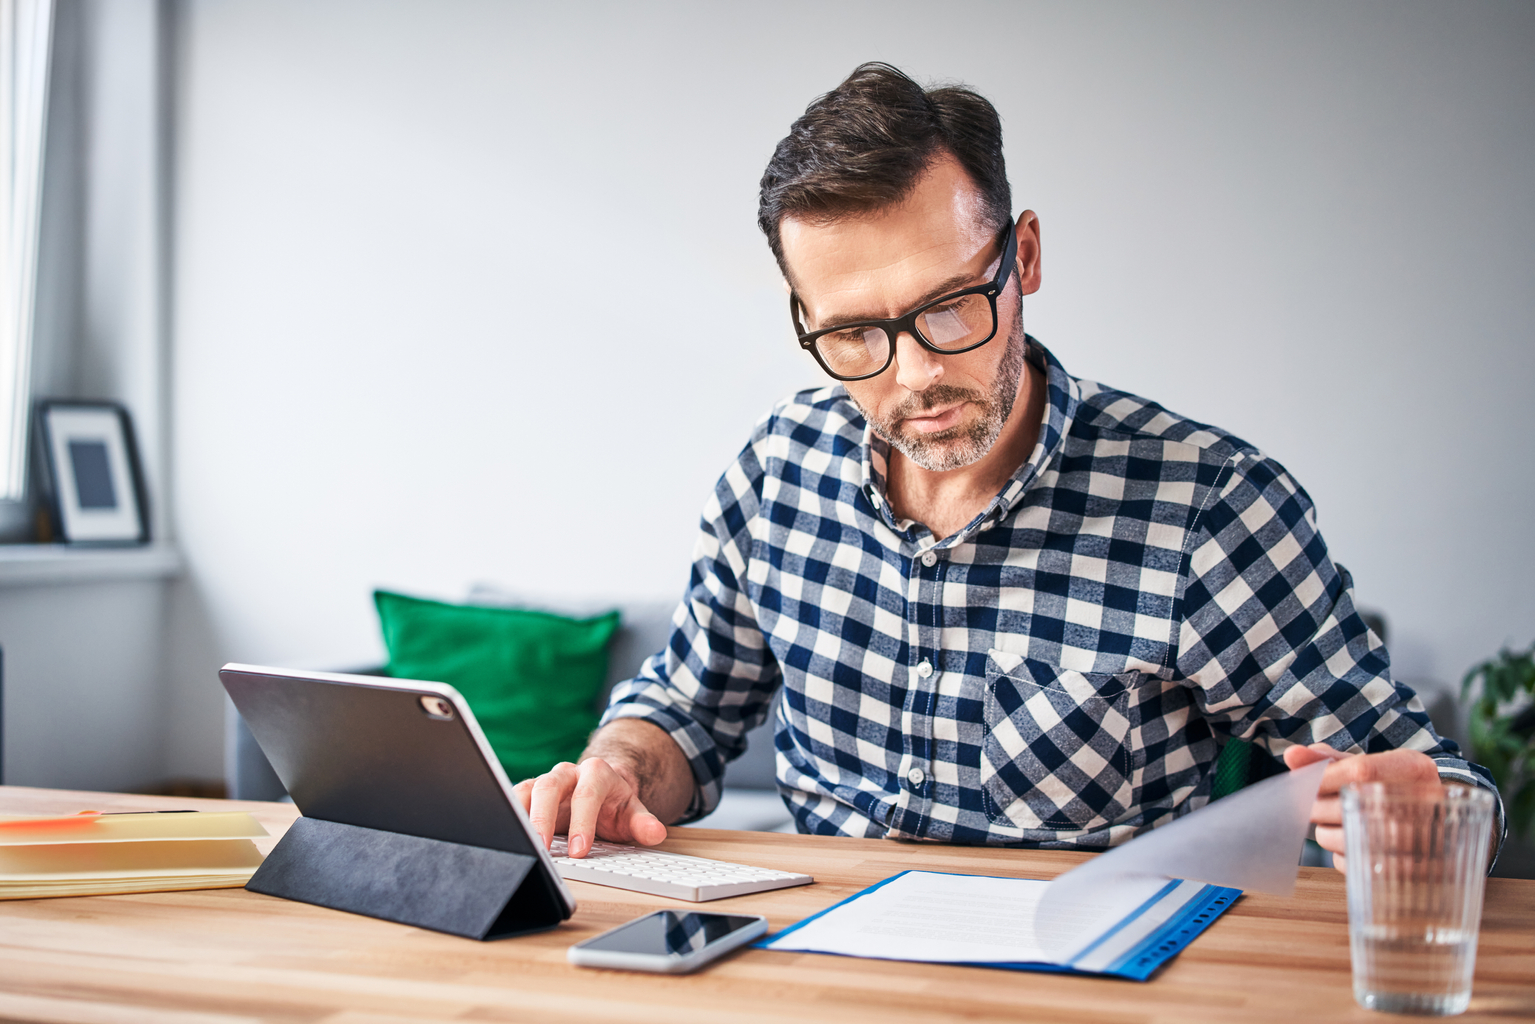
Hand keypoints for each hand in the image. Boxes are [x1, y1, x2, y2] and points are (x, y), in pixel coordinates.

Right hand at [512, 757, 667, 858]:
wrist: (601, 788)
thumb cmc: (614, 803)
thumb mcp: (632, 813)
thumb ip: (643, 823)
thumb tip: (655, 833)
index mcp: (596, 773)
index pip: (587, 795)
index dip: (583, 822)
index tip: (580, 851)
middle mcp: (568, 773)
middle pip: (549, 787)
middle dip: (542, 818)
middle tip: (540, 848)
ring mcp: (546, 781)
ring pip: (527, 790)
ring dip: (518, 816)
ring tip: (515, 843)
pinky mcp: (529, 793)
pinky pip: (514, 799)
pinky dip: (507, 815)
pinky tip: (503, 836)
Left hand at [1282, 743, 1440, 871]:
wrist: (1433, 818)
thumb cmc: (1391, 787)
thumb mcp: (1369, 764)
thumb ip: (1328, 759)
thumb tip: (1292, 755)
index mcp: (1414, 768)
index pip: (1361, 770)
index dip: (1323, 777)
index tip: (1302, 783)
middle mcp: (1422, 804)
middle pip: (1346, 806)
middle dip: (1316, 806)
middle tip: (1315, 804)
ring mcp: (1418, 843)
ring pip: (1340, 838)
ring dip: (1325, 830)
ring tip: (1339, 821)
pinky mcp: (1404, 873)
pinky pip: (1347, 863)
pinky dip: (1340, 852)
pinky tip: (1354, 840)